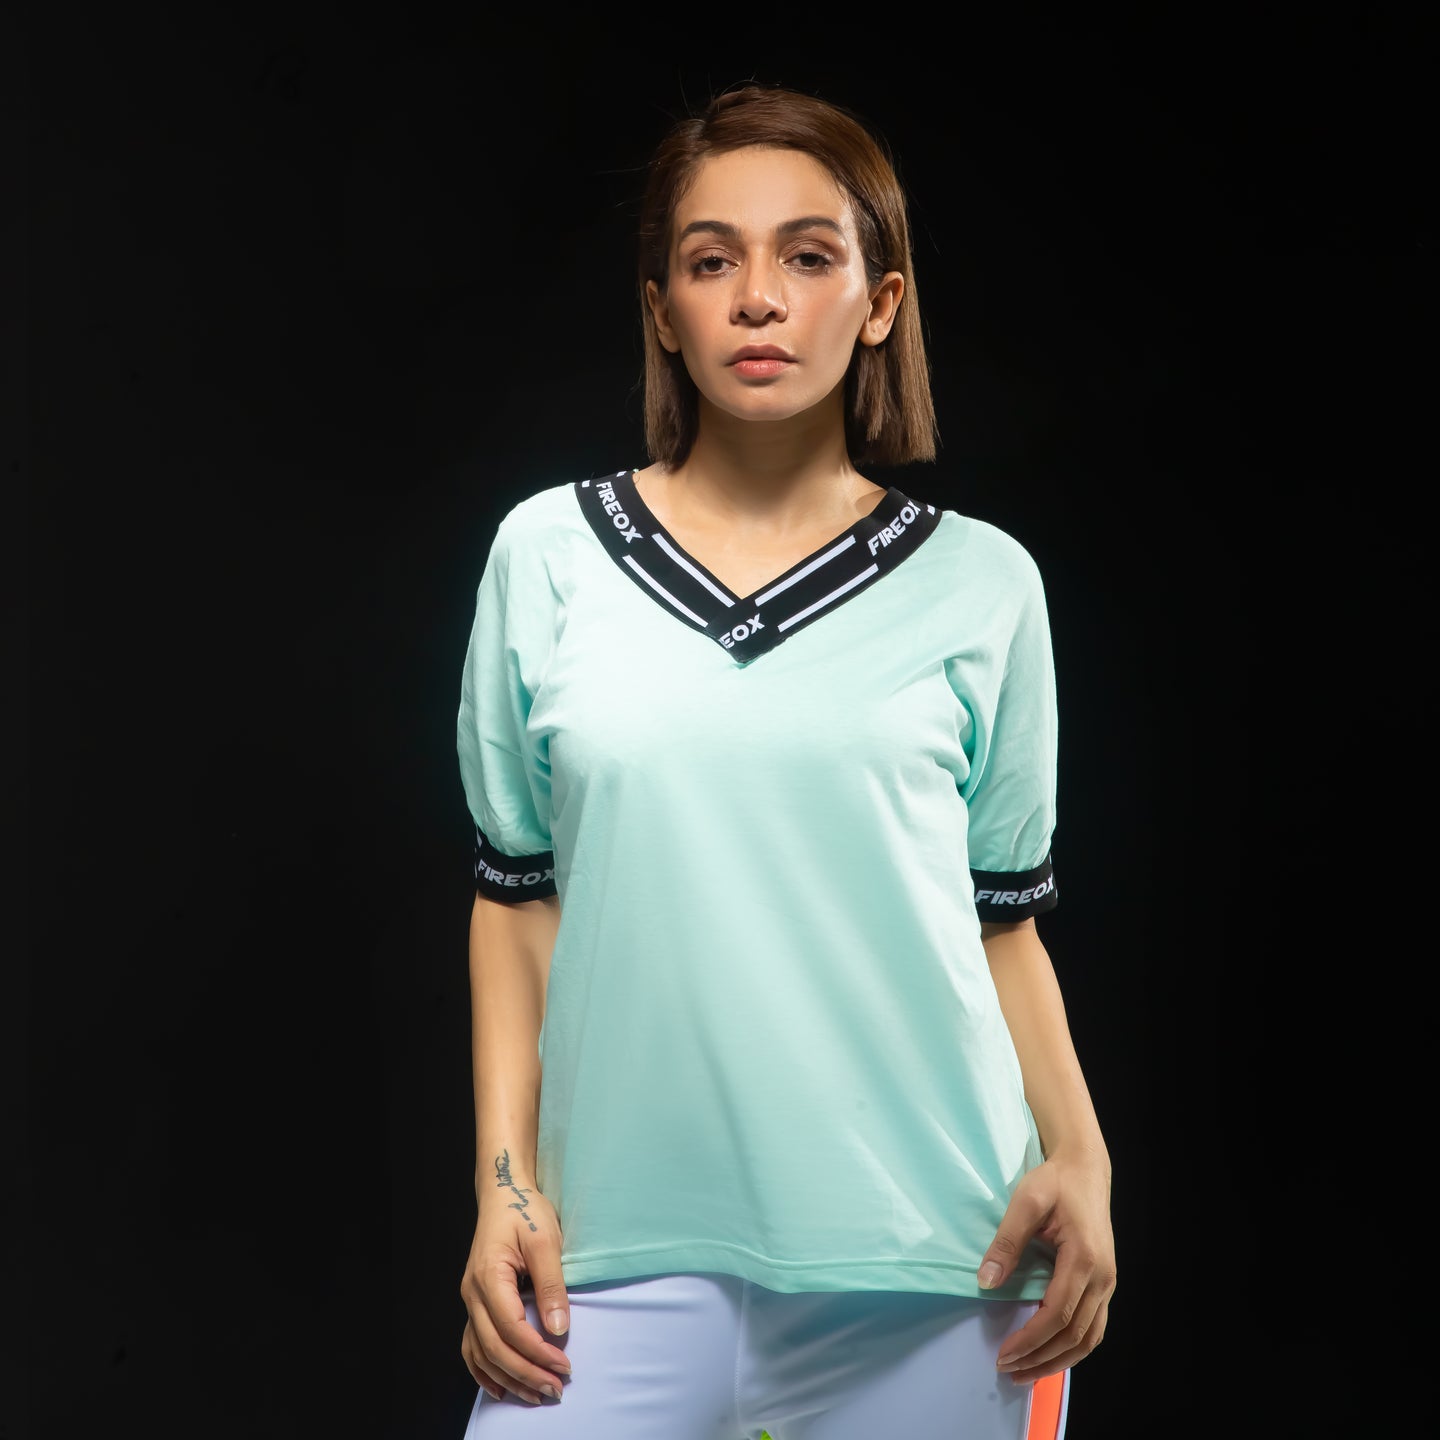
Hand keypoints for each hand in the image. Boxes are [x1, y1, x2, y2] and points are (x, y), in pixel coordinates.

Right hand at [459, 1182, 571, 1404]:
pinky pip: (472, 1346)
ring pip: (482, 1353)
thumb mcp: (546, 1241)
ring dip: (508, 1378)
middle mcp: (472, 1294)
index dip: (537, 1352)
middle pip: (495, 1348)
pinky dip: (484, 1371)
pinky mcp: (474, 1304)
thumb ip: (551, 1285)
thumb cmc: (525, 1212)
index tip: (563, 1365)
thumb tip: (559, 1328)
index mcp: (488, 1277)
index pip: (511, 1328)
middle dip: (526, 1374)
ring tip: (536, 1395)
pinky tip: (501, 1388)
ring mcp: (469, 1301)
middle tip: (555, 1390)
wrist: (504, 1194)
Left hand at [978, 1147, 1115, 1383]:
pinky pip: (1094, 1327)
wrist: (1085, 1169)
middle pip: (1074, 1335)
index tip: (1003, 1353)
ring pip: (1089, 1338)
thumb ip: (1006, 1241)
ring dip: (1058, 1361)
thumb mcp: (1026, 1201)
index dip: (1030, 1339)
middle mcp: (1103, 1278)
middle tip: (1007, 1369)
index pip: (1057, 1313)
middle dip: (1040, 1357)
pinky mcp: (1105, 1284)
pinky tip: (1050, 1354)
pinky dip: (1073, 1348)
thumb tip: (985, 1282)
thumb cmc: (1055, 1182)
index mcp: (1085, 1259)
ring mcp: (1108, 1283)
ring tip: (1026, 1373)